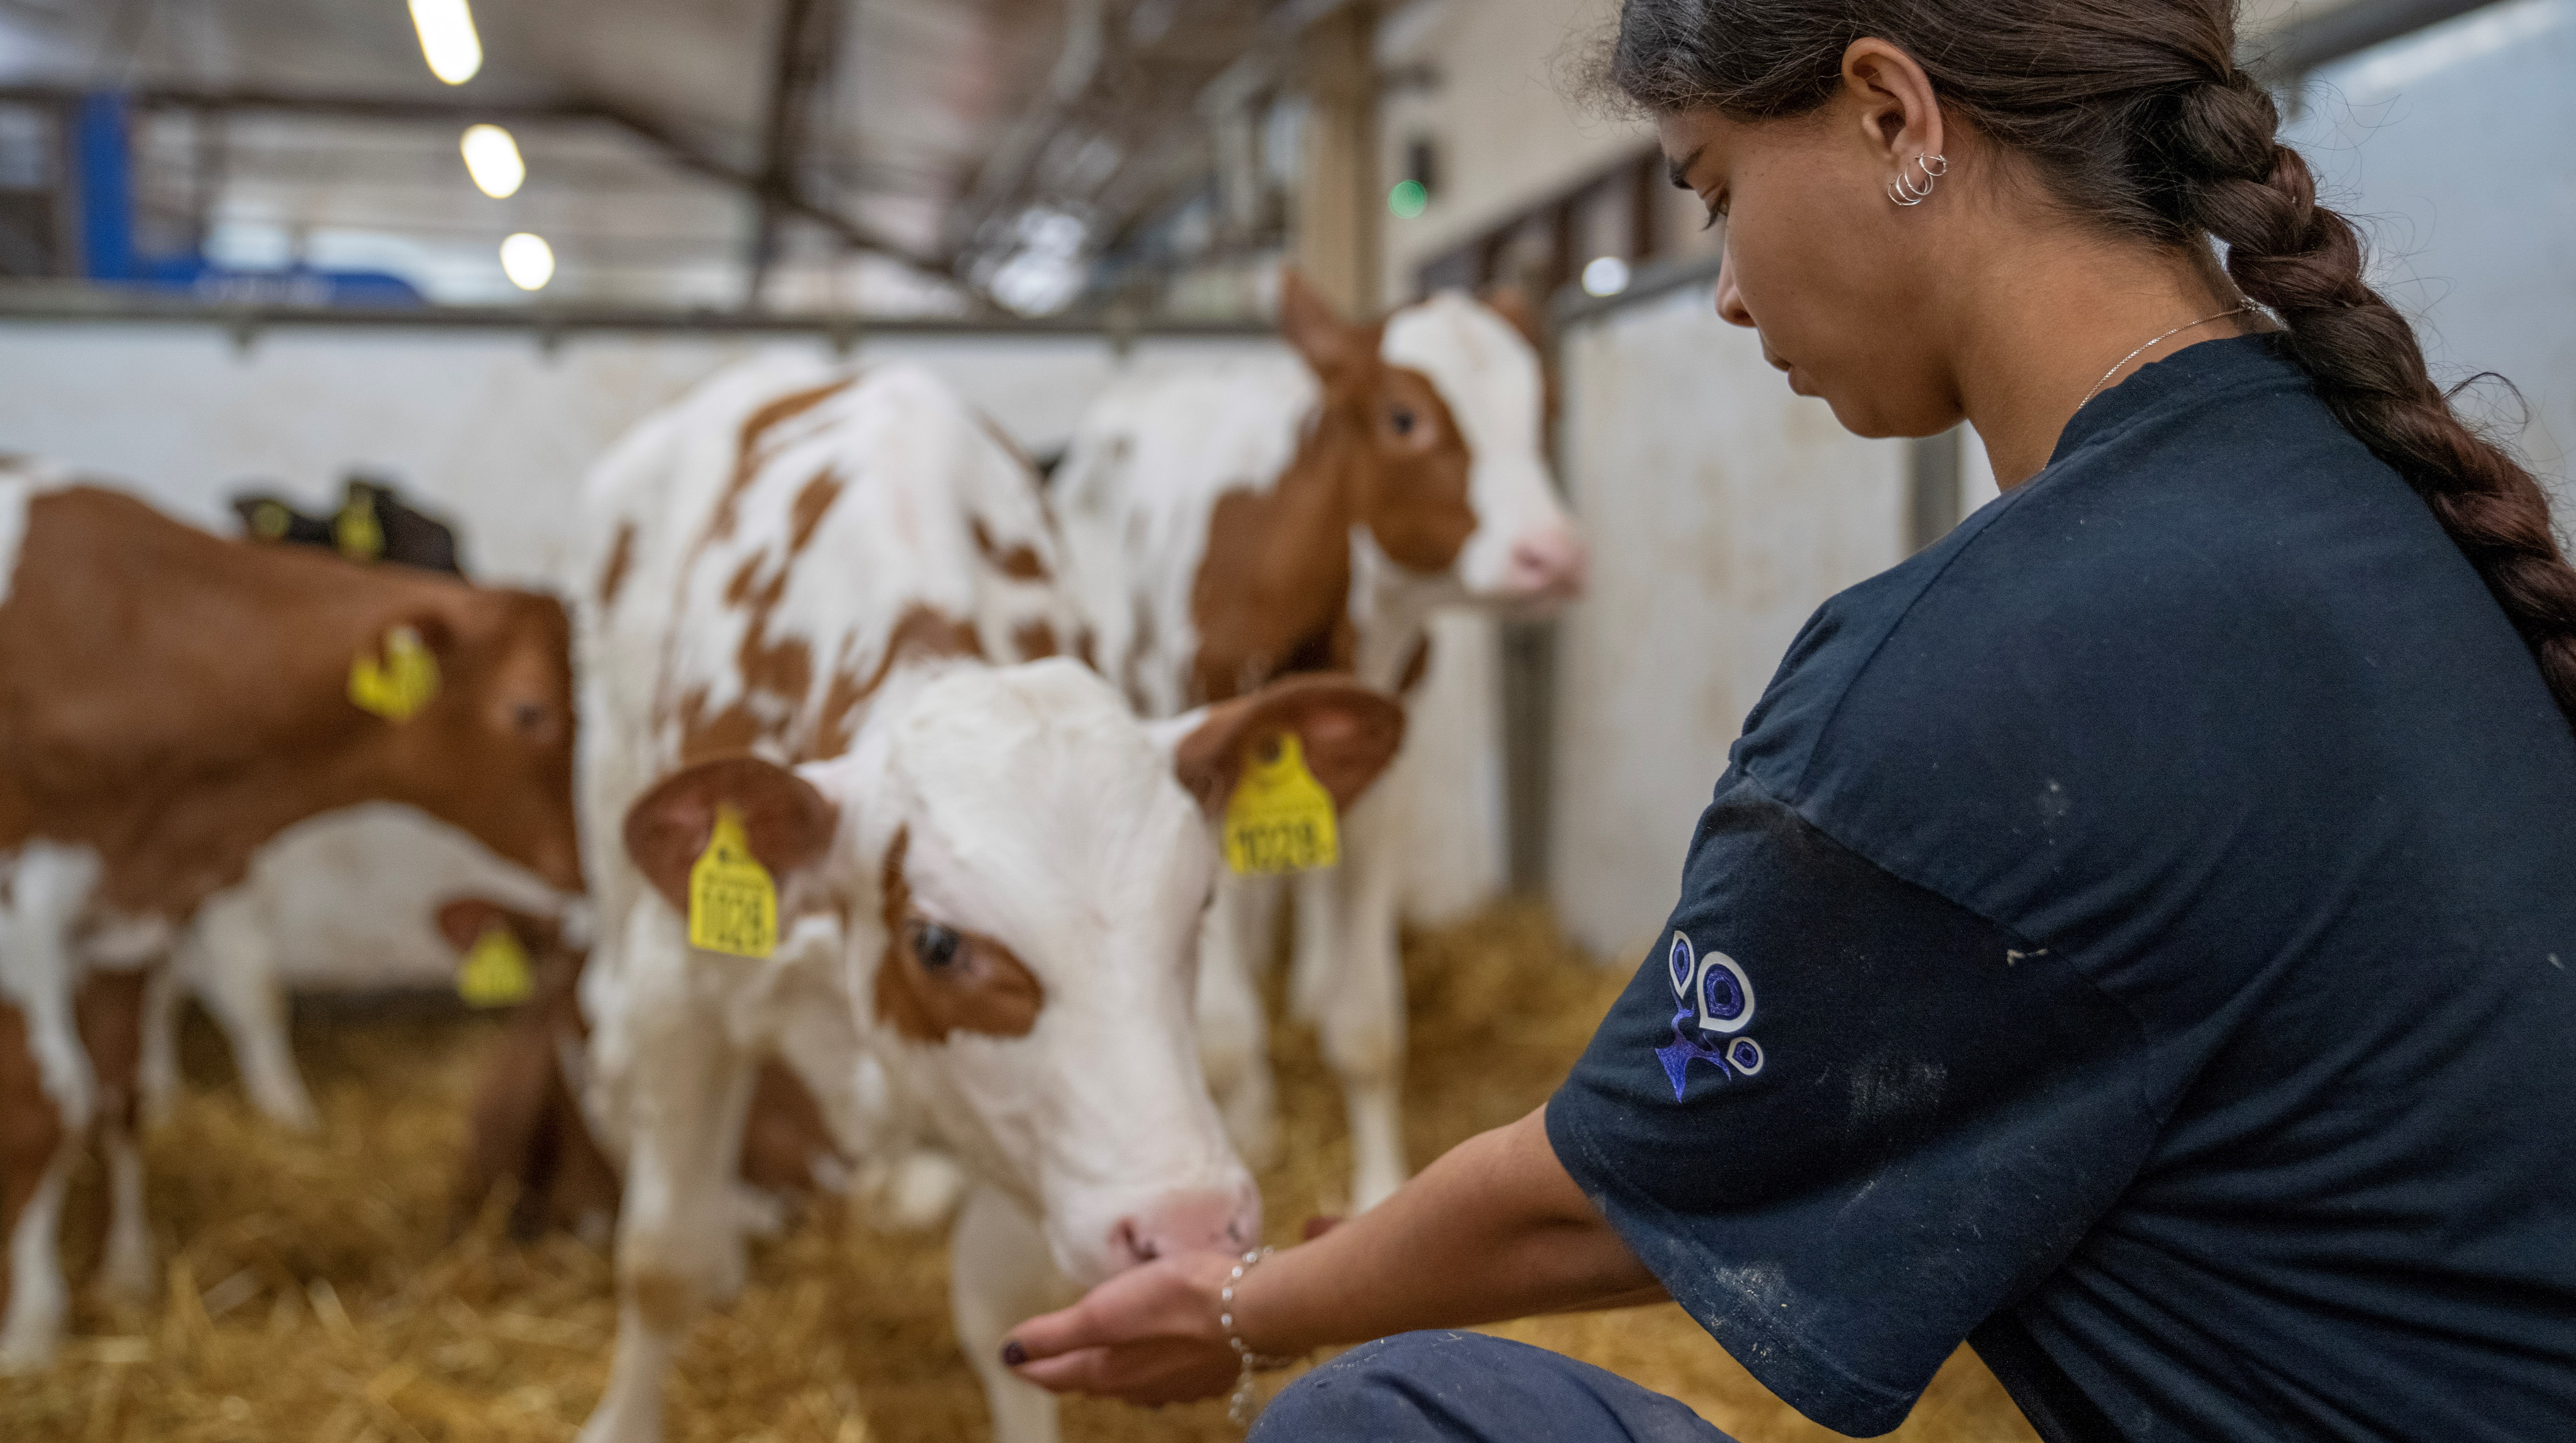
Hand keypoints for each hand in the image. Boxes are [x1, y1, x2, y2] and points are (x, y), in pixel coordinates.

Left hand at [1003, 1249, 1249, 1403]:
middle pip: (1091, 1380)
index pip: (1054, 1374)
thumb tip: (1009, 1352)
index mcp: (1106, 1371)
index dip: (1029, 1364)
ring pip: (1131, 1382)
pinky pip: (1167, 1376)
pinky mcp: (1208, 1373)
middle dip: (1067, 1368)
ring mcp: (1175, 1385)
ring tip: (1102, 1353)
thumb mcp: (1103, 1310)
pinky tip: (1160, 1354)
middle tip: (1050, 1357)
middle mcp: (1138, 1387)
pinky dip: (1152, 1366)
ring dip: (1111, 1369)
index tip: (1011, 1356)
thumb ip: (1054, 1334)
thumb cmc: (1176, 1301)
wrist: (1254, 1311)